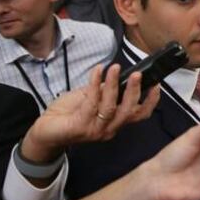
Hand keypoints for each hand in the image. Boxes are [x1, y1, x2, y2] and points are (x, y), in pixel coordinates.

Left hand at [20, 64, 160, 162]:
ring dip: (114, 85)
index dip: (150, 102)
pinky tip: (97, 71)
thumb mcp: (90, 99)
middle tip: (137, 74)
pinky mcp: (81, 127)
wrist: (44, 131)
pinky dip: (95, 84)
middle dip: (135, 91)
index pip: (139, 115)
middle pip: (129, 112)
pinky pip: (91, 103)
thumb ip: (104, 91)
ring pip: (111, 108)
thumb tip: (117, 75)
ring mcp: (95, 130)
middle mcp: (109, 129)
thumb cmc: (67, 114)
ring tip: (113, 68)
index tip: (156, 85)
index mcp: (115, 123)